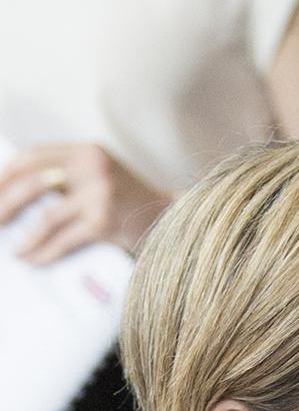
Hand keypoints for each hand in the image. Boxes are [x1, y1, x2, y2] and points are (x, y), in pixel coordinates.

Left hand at [0, 143, 170, 262]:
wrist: (169, 219)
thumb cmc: (130, 202)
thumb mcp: (100, 175)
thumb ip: (69, 175)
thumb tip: (20, 194)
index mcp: (86, 151)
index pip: (33, 155)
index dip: (7, 174)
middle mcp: (91, 167)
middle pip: (33, 182)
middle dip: (6, 203)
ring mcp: (99, 195)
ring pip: (46, 215)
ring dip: (25, 235)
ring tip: (13, 248)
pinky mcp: (104, 222)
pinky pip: (64, 239)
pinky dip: (45, 251)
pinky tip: (34, 259)